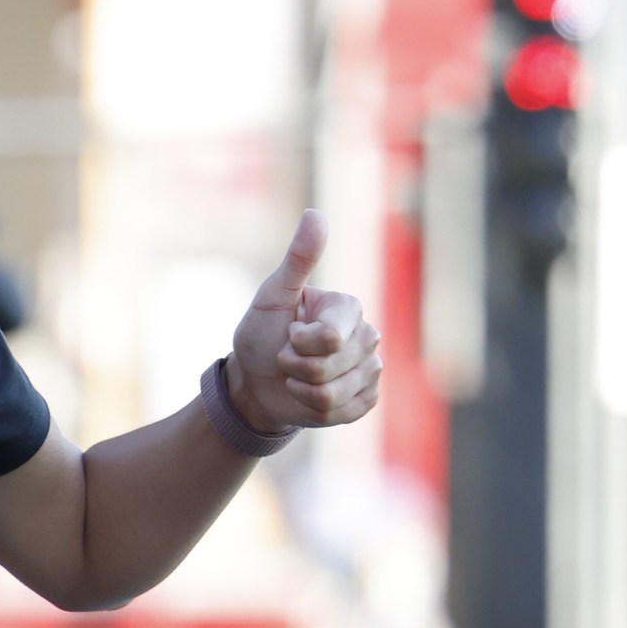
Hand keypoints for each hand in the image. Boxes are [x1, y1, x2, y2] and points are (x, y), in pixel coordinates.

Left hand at [227, 210, 381, 437]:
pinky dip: (313, 410)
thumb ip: (298, 258)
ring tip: (296, 377)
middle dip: (296, 368)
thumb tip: (316, 213)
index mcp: (349, 308)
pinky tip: (308, 396)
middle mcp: (367, 336)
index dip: (298, 343)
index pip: (331, 339)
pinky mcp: (366, 400)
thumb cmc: (262, 334)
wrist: (256, 382)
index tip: (289, 333)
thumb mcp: (273, 296)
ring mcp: (370, 370)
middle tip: (288, 357)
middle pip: (331, 368)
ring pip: (333, 394)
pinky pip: (341, 414)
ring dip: (301, 390)